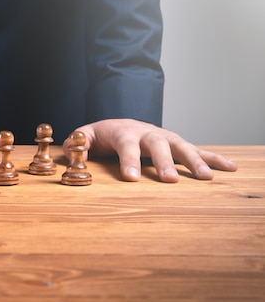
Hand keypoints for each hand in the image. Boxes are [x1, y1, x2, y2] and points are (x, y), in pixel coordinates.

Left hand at [66, 119, 237, 181]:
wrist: (122, 122)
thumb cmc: (103, 135)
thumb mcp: (85, 136)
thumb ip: (76, 143)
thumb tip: (69, 150)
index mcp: (123, 132)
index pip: (125, 145)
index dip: (128, 160)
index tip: (131, 178)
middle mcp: (147, 132)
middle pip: (157, 144)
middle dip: (164, 161)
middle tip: (169, 180)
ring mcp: (165, 137)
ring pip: (181, 146)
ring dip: (194, 161)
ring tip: (205, 179)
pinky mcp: (177, 144)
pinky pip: (199, 150)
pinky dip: (215, 159)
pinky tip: (231, 169)